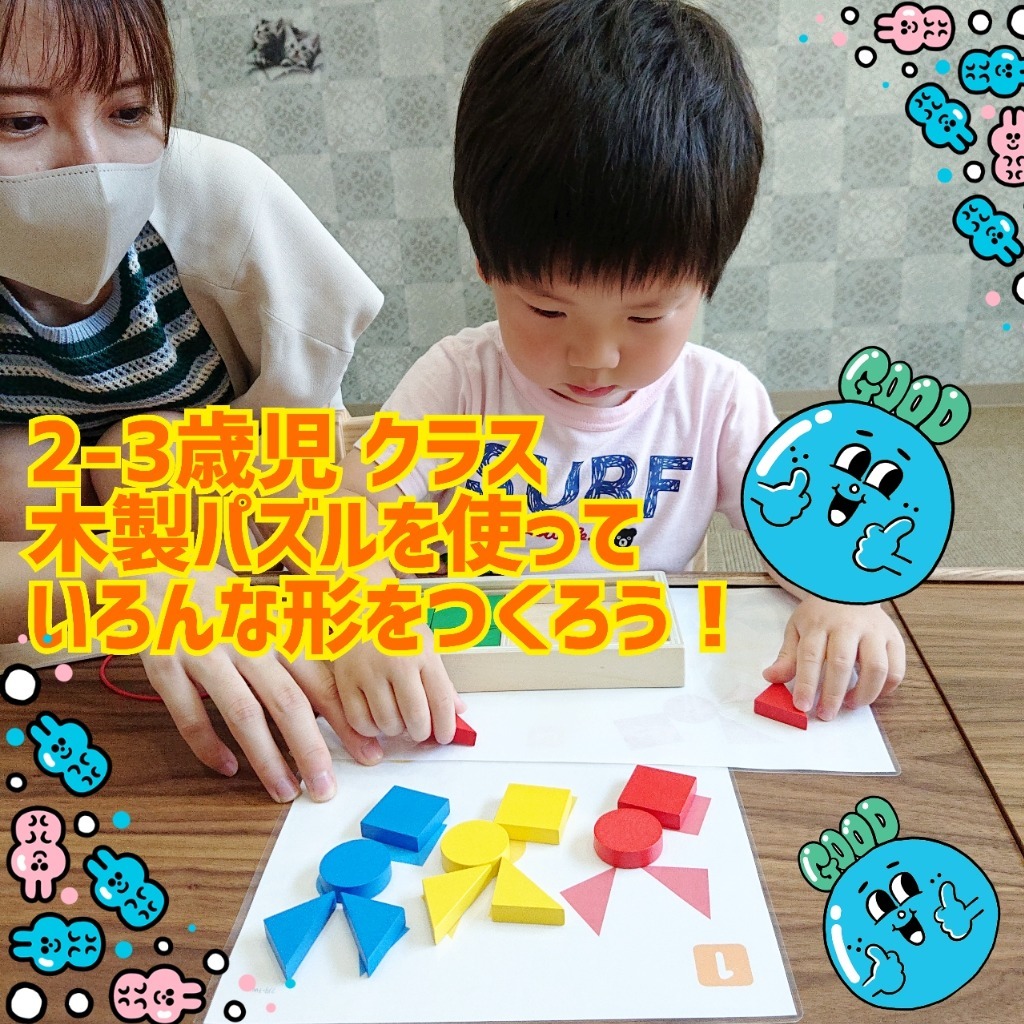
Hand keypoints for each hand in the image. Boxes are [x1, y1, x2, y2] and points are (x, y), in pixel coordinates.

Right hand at [139, 566, 382, 802]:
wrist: (155, 569)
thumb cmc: (219, 598)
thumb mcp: (265, 615)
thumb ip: (294, 652)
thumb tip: (332, 698)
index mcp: (275, 630)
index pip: (319, 681)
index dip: (345, 721)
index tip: (368, 752)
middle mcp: (246, 641)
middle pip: (287, 702)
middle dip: (311, 750)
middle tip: (327, 789)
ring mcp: (204, 653)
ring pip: (242, 713)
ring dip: (266, 758)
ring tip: (285, 791)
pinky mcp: (165, 665)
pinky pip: (188, 714)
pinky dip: (208, 745)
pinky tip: (228, 768)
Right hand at [332, 624, 466, 744]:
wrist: (361, 606)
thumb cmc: (397, 626)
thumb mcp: (427, 644)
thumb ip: (442, 680)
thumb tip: (458, 710)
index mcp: (422, 652)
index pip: (441, 700)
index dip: (446, 726)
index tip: (445, 735)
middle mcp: (396, 661)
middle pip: (415, 717)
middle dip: (422, 732)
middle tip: (420, 730)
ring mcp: (369, 671)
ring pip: (387, 723)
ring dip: (396, 730)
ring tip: (398, 719)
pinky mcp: (346, 679)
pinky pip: (359, 721)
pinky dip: (370, 728)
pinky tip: (376, 718)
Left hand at [762, 596, 904, 719]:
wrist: (849, 588)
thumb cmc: (821, 614)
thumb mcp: (797, 628)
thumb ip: (787, 656)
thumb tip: (770, 677)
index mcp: (819, 623)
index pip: (810, 656)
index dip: (806, 684)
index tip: (801, 706)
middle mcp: (848, 626)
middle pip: (842, 663)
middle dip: (833, 694)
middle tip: (826, 714)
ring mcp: (874, 631)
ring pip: (875, 668)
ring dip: (864, 693)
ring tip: (850, 704)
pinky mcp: (893, 638)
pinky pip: (896, 669)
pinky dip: (886, 688)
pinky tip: (871, 694)